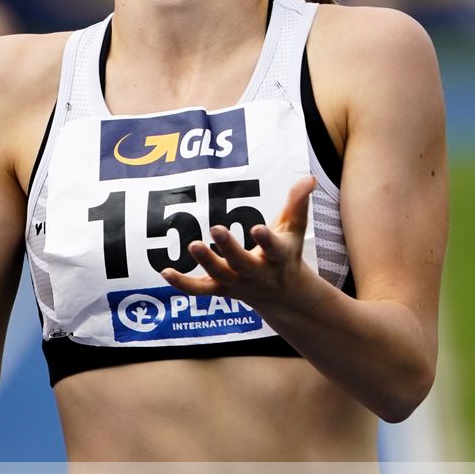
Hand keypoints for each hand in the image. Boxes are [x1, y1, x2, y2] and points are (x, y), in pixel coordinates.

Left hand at [163, 176, 316, 310]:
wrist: (283, 295)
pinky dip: (182, 284)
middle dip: (230, 249)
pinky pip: (199, 290)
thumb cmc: (286, 253)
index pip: (274, 249)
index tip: (257, 228)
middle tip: (216, 228)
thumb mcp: (295, 229)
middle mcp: (257, 274)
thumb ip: (298, 203)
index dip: (266, 240)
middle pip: (243, 263)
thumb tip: (308, 178)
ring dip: (206, 262)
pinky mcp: (220, 290)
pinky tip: (166, 271)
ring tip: (194, 244)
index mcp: (278, 257)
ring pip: (219, 275)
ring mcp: (237, 284)